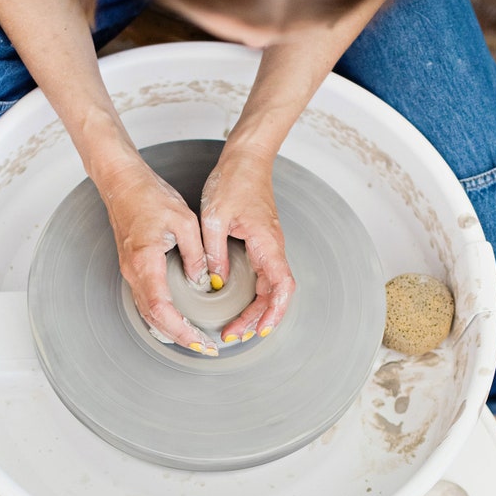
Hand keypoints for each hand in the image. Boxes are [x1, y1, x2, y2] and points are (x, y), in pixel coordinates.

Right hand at [97, 156, 217, 353]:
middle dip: (180, 337)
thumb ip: (196, 255)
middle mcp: (133, 272)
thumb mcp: (184, 221)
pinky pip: (146, 301)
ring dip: (171, 329)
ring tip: (195, 338)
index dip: (181, 331)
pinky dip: (163, 316)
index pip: (162, 310)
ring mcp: (130, 272)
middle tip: (204, 347)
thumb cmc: (149, 195)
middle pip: (153, 319)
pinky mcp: (133, 268)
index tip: (200, 342)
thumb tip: (204, 282)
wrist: (120, 182)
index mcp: (145, 262)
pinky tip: (179, 319)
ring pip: (148, 313)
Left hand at [200, 144, 295, 341]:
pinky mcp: (262, 245)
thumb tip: (216, 283)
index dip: (274, 313)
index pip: (281, 287)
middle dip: (256, 320)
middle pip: (274, 295)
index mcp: (267, 243)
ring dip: (255, 312)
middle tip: (232, 336)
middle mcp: (273, 248)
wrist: (246, 159)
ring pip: (269, 289)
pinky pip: (263, 278)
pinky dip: (253, 297)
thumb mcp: (214, 218)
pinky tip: (238, 306)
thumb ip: (215, 253)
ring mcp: (269, 247)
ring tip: (234, 328)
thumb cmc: (233, 181)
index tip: (261, 331)